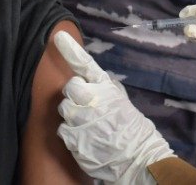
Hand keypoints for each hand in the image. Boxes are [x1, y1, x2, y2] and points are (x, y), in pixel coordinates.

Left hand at [53, 31, 173, 183]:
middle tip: (85, 106)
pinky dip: (70, 133)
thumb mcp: (123, 102)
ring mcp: (81, 118)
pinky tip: (84, 138)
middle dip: (74, 96)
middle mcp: (92, 99)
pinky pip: (62, 129)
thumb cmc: (133, 130)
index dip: (70, 50)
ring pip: (64, 109)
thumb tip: (90, 82)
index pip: (86, 64)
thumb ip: (106, 90)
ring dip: (72, 115)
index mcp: (107, 88)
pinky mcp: (72, 137)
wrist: (137, 159)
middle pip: (69, 88)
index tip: (58, 36)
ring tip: (87, 125)